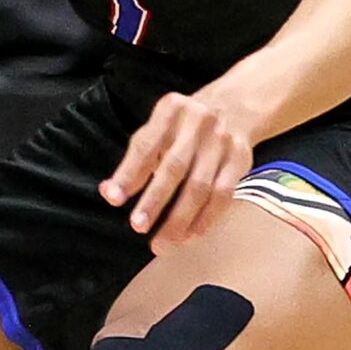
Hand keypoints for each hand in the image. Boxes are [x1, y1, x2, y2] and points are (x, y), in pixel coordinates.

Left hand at [102, 90, 255, 252]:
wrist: (234, 106)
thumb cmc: (182, 126)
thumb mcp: (156, 130)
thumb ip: (134, 161)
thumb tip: (109, 193)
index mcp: (171, 111)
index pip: (146, 146)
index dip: (129, 174)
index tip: (113, 200)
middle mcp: (199, 123)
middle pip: (175, 168)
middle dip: (155, 200)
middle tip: (138, 227)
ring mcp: (223, 141)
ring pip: (201, 187)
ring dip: (180, 219)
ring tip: (162, 243)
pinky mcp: (241, 159)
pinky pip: (224, 194)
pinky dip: (206, 218)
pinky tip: (190, 236)